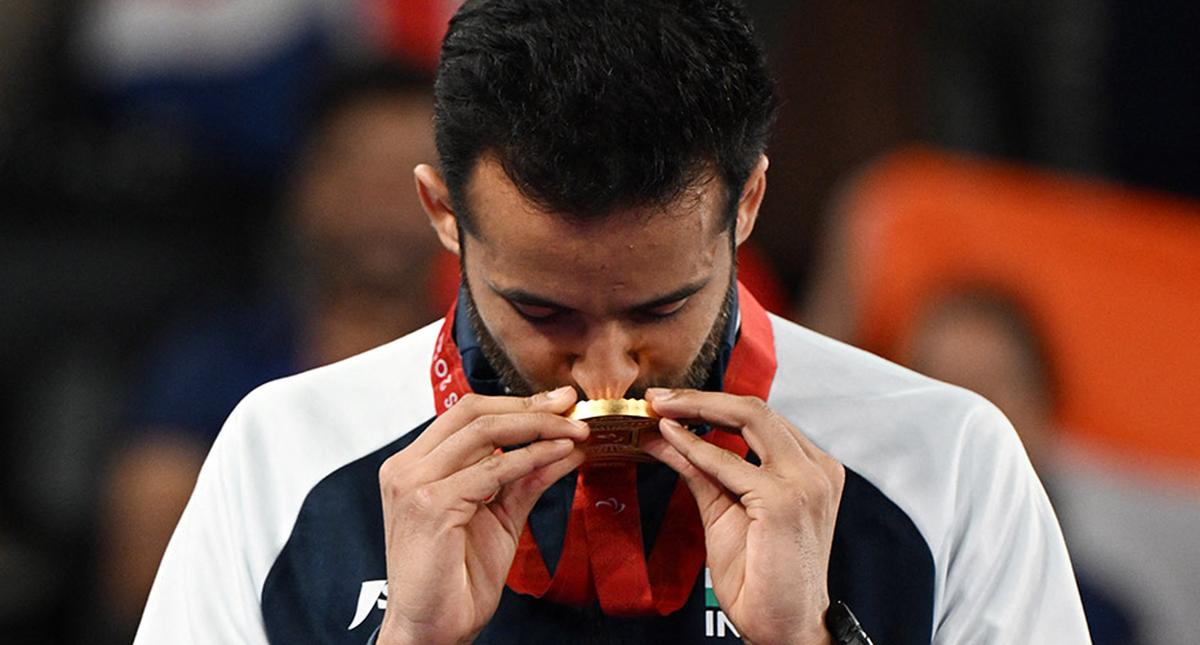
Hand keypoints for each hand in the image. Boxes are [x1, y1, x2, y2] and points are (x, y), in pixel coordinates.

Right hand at [376, 386, 587, 644]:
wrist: (432, 630)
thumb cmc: (456, 580)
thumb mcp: (499, 517)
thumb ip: (524, 478)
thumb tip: (564, 445)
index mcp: (414, 465)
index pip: (465, 414)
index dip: (515, 402)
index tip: (557, 402)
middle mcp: (406, 468)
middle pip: (473, 412)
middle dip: (529, 405)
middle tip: (570, 406)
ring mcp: (413, 484)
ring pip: (483, 432)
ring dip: (537, 427)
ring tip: (574, 431)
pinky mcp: (430, 505)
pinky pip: (492, 470)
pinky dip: (531, 457)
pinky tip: (559, 454)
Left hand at [642, 388, 843, 644]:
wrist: (783, 627)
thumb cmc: (759, 575)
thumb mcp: (724, 509)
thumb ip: (700, 469)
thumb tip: (664, 436)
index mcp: (811, 468)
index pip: (760, 418)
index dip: (712, 403)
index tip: (671, 402)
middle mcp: (817, 468)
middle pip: (756, 408)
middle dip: (700, 397)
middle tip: (657, 397)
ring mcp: (806, 481)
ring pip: (749, 417)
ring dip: (697, 408)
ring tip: (659, 408)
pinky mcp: (785, 500)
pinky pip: (730, 461)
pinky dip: (696, 447)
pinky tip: (669, 440)